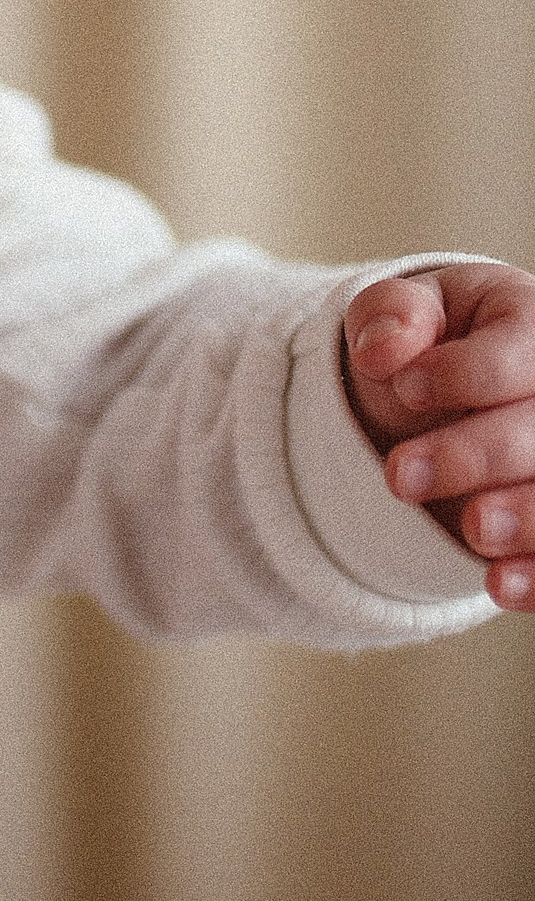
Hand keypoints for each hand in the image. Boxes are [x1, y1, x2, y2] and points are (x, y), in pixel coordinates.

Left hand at [343, 263, 534, 609]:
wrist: (436, 398)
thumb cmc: (425, 347)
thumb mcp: (401, 315)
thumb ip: (391, 316)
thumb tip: (382, 349)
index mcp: (534, 328)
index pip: (522, 351)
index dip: (468, 374)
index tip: (406, 387)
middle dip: (477, 455)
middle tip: (399, 476)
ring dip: (526, 517)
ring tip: (472, 528)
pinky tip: (499, 584)